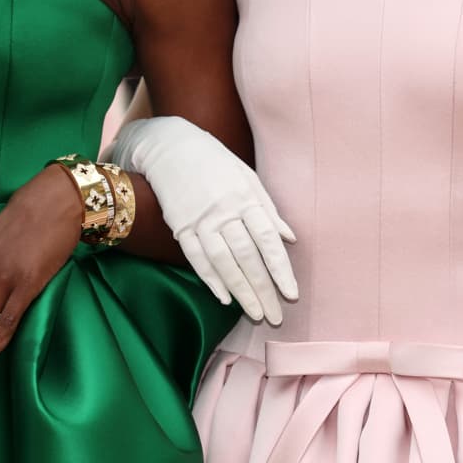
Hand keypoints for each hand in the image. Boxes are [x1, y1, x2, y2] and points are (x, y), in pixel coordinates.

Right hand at [108, 116, 296, 323]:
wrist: (171, 146)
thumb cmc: (216, 162)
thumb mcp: (248, 177)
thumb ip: (269, 210)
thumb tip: (291, 238)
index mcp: (246, 198)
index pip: (268, 240)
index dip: (280, 269)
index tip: (291, 294)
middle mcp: (224, 211)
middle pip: (247, 257)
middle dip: (263, 289)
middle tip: (276, 316)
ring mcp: (200, 220)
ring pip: (223, 262)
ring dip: (240, 291)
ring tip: (254, 313)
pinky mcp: (180, 226)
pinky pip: (196, 258)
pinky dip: (210, 279)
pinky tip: (224, 298)